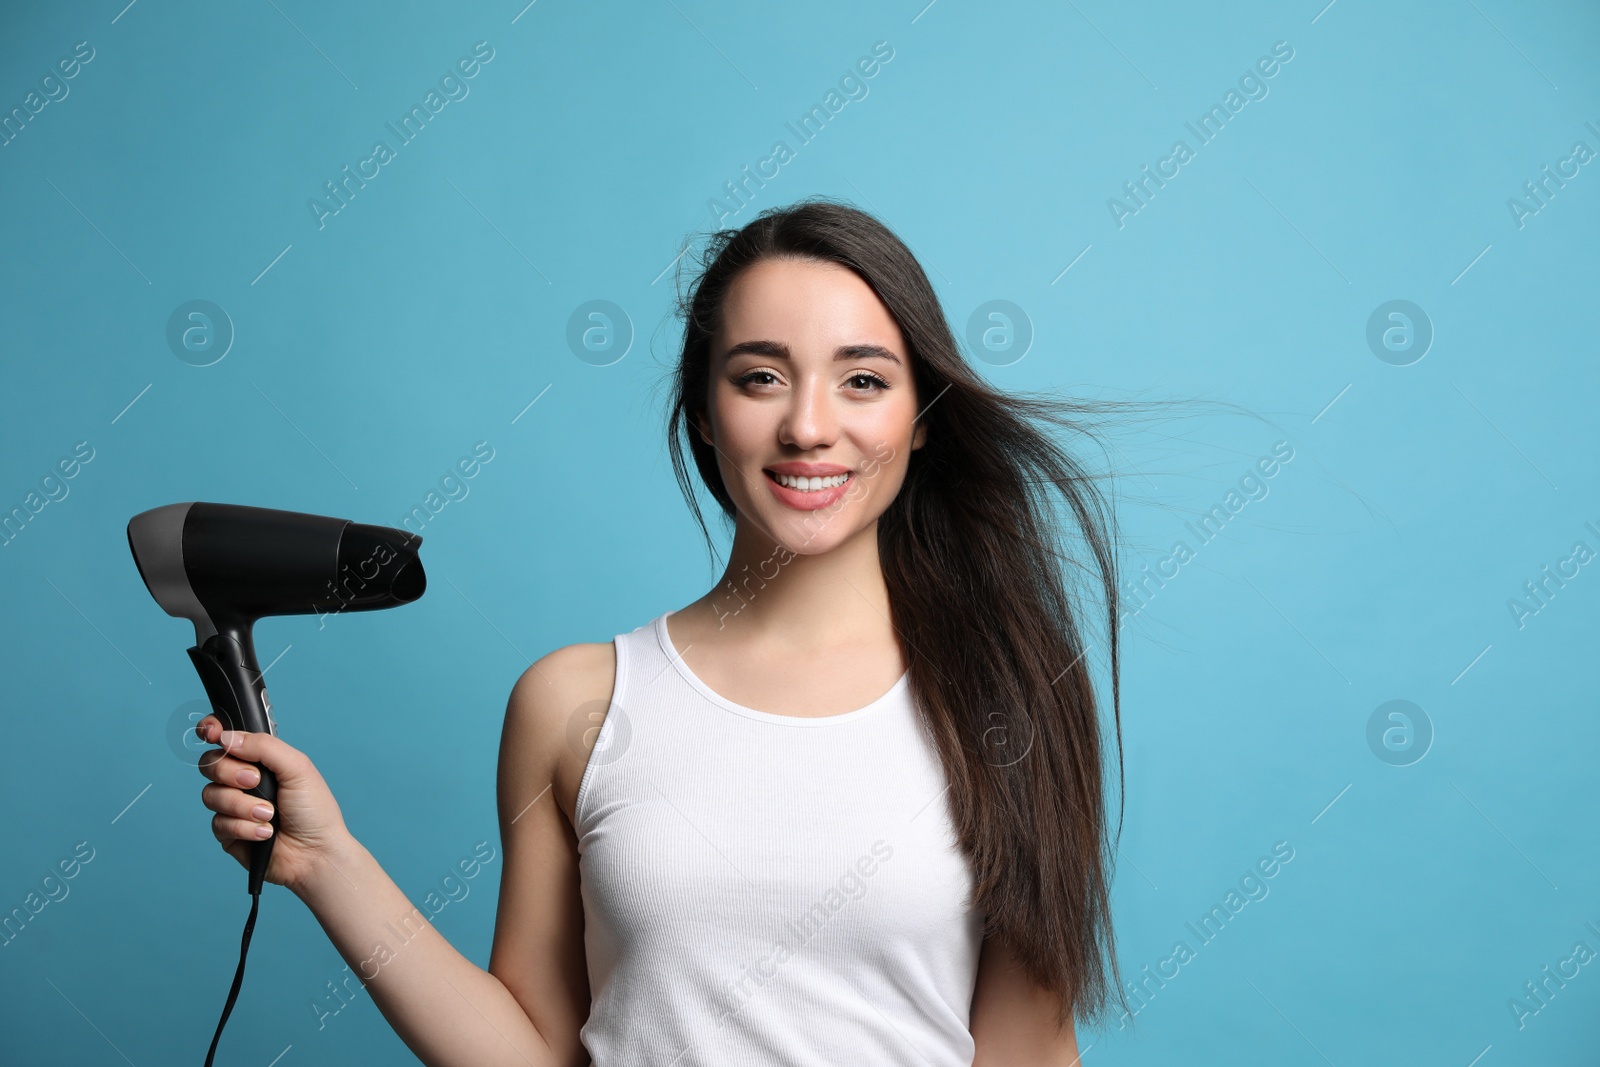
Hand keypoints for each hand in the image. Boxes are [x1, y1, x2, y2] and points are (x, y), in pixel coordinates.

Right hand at [196, 716, 350, 894]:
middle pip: (210, 763)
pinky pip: (218, 823)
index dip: (212, 731)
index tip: (210, 732)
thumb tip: (227, 736)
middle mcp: (243, 780)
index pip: (227, 739)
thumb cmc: (314, 810)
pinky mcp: (228, 833)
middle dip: (230, 772)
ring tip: (269, 815)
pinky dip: (243, 827)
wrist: (315, 853)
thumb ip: (263, 747)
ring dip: (241, 805)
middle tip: (255, 781)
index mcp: (261, 760)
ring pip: (211, 794)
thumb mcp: (297, 768)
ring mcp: (234, 807)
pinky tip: (265, 834)